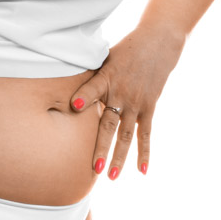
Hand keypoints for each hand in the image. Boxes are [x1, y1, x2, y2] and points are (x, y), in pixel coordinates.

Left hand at [70, 28, 183, 178]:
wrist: (157, 44)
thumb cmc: (124, 50)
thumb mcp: (104, 56)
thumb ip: (88, 74)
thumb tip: (64, 84)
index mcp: (106, 76)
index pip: (93, 87)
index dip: (84, 96)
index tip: (73, 106)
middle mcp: (121, 92)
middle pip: (108, 123)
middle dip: (100, 146)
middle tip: (93, 169)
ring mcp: (136, 102)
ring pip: (126, 134)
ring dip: (118, 156)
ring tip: (110, 176)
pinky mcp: (148, 107)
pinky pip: (145, 133)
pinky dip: (144, 152)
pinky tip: (142, 171)